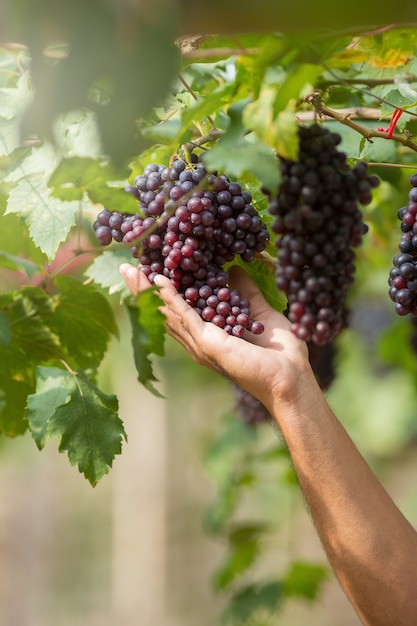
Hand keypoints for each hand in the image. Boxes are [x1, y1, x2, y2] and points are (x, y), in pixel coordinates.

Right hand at [119, 263, 312, 413]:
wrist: (290, 376)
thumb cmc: (279, 352)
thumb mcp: (260, 312)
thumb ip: (246, 293)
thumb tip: (234, 269)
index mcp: (209, 334)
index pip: (178, 311)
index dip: (162, 292)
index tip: (149, 270)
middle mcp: (199, 340)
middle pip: (163, 313)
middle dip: (143, 291)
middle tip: (126, 269)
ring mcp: (200, 343)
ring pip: (166, 313)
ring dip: (147, 292)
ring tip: (131, 270)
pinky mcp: (207, 342)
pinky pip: (184, 315)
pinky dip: (170, 297)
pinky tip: (158, 280)